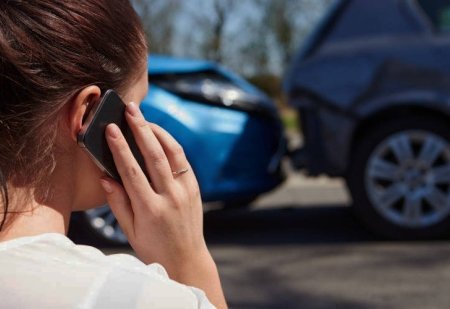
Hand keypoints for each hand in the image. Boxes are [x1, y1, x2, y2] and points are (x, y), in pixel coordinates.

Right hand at [100, 101, 205, 267]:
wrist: (186, 259)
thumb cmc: (153, 247)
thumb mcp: (130, 231)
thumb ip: (118, 203)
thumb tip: (105, 176)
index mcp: (150, 209)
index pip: (132, 171)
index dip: (120, 148)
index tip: (110, 129)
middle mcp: (171, 197)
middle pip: (154, 155)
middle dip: (140, 129)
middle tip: (130, 109)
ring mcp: (186, 191)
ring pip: (173, 153)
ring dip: (158, 131)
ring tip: (143, 117)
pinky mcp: (195, 188)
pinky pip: (182, 160)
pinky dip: (170, 144)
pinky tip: (159, 135)